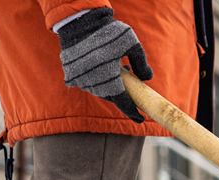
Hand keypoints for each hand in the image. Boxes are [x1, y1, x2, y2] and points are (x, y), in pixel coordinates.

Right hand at [57, 8, 152, 123]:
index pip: (123, 103)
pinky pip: (88, 83)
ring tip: (122, 71)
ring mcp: (79, 80)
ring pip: (99, 90)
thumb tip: (147, 78)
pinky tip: (106, 68)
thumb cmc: (108, 32)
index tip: (141, 119)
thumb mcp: (132, 44)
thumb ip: (142, 64)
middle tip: (133, 88)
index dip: (133, 113)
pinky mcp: (71, 74)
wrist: (77, 20)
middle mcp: (93, 84)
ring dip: (110, 86)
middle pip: (111, 97)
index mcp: (109, 80)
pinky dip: (98, 80)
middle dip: (122, 95)